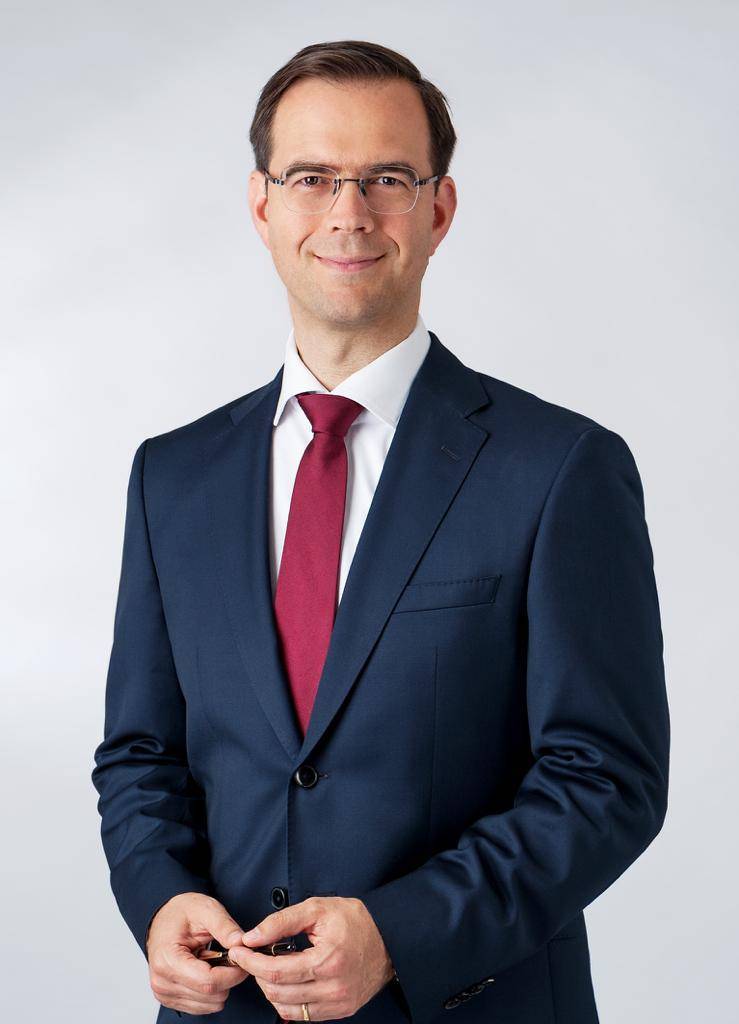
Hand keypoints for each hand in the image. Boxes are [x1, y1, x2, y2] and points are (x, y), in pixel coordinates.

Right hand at [146, 892, 251, 1015]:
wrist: (165, 918)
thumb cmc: (182, 912)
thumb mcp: (207, 910)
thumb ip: (225, 927)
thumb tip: (242, 944)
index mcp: (167, 960)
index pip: (208, 982)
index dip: (233, 974)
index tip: (244, 959)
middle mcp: (162, 982)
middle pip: (211, 996)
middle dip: (229, 978)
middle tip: (230, 956)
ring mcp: (164, 993)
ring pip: (209, 1005)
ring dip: (221, 985)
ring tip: (214, 960)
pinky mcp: (170, 999)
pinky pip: (203, 1007)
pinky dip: (212, 991)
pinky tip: (206, 969)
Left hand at [227, 896, 394, 1020]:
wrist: (389, 938)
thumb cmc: (355, 920)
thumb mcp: (317, 909)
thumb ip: (281, 922)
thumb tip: (252, 937)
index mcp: (327, 960)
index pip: (276, 971)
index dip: (251, 962)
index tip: (239, 951)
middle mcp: (333, 987)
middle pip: (278, 993)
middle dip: (257, 975)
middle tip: (252, 957)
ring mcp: (338, 1002)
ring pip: (287, 1009)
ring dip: (271, 990)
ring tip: (270, 969)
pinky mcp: (341, 1010)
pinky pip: (303, 1016)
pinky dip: (288, 1001)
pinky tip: (287, 982)